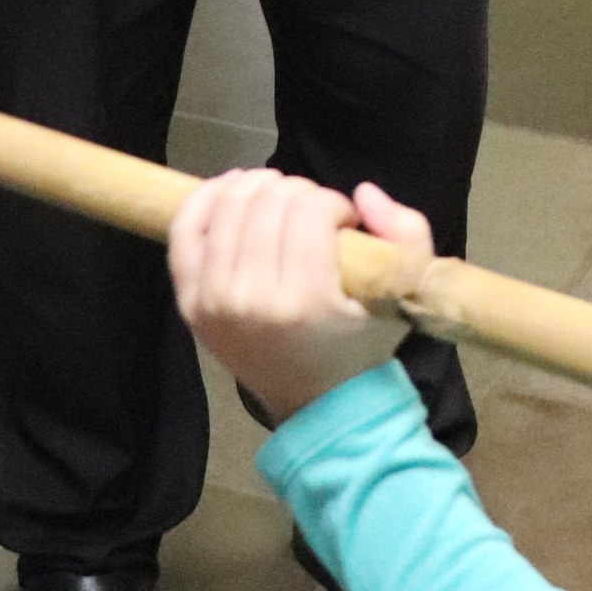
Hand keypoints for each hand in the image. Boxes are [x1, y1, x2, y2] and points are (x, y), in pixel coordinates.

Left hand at [168, 171, 434, 422]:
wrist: (316, 404)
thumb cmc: (362, 346)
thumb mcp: (405, 293)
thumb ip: (406, 232)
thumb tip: (362, 193)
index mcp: (305, 301)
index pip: (310, 210)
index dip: (333, 202)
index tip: (344, 223)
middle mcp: (251, 300)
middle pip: (268, 202)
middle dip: (299, 192)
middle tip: (314, 215)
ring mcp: (212, 301)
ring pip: (228, 206)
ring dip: (258, 186)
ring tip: (280, 199)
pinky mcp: (189, 303)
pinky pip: (185, 231)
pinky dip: (205, 197)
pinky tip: (232, 187)